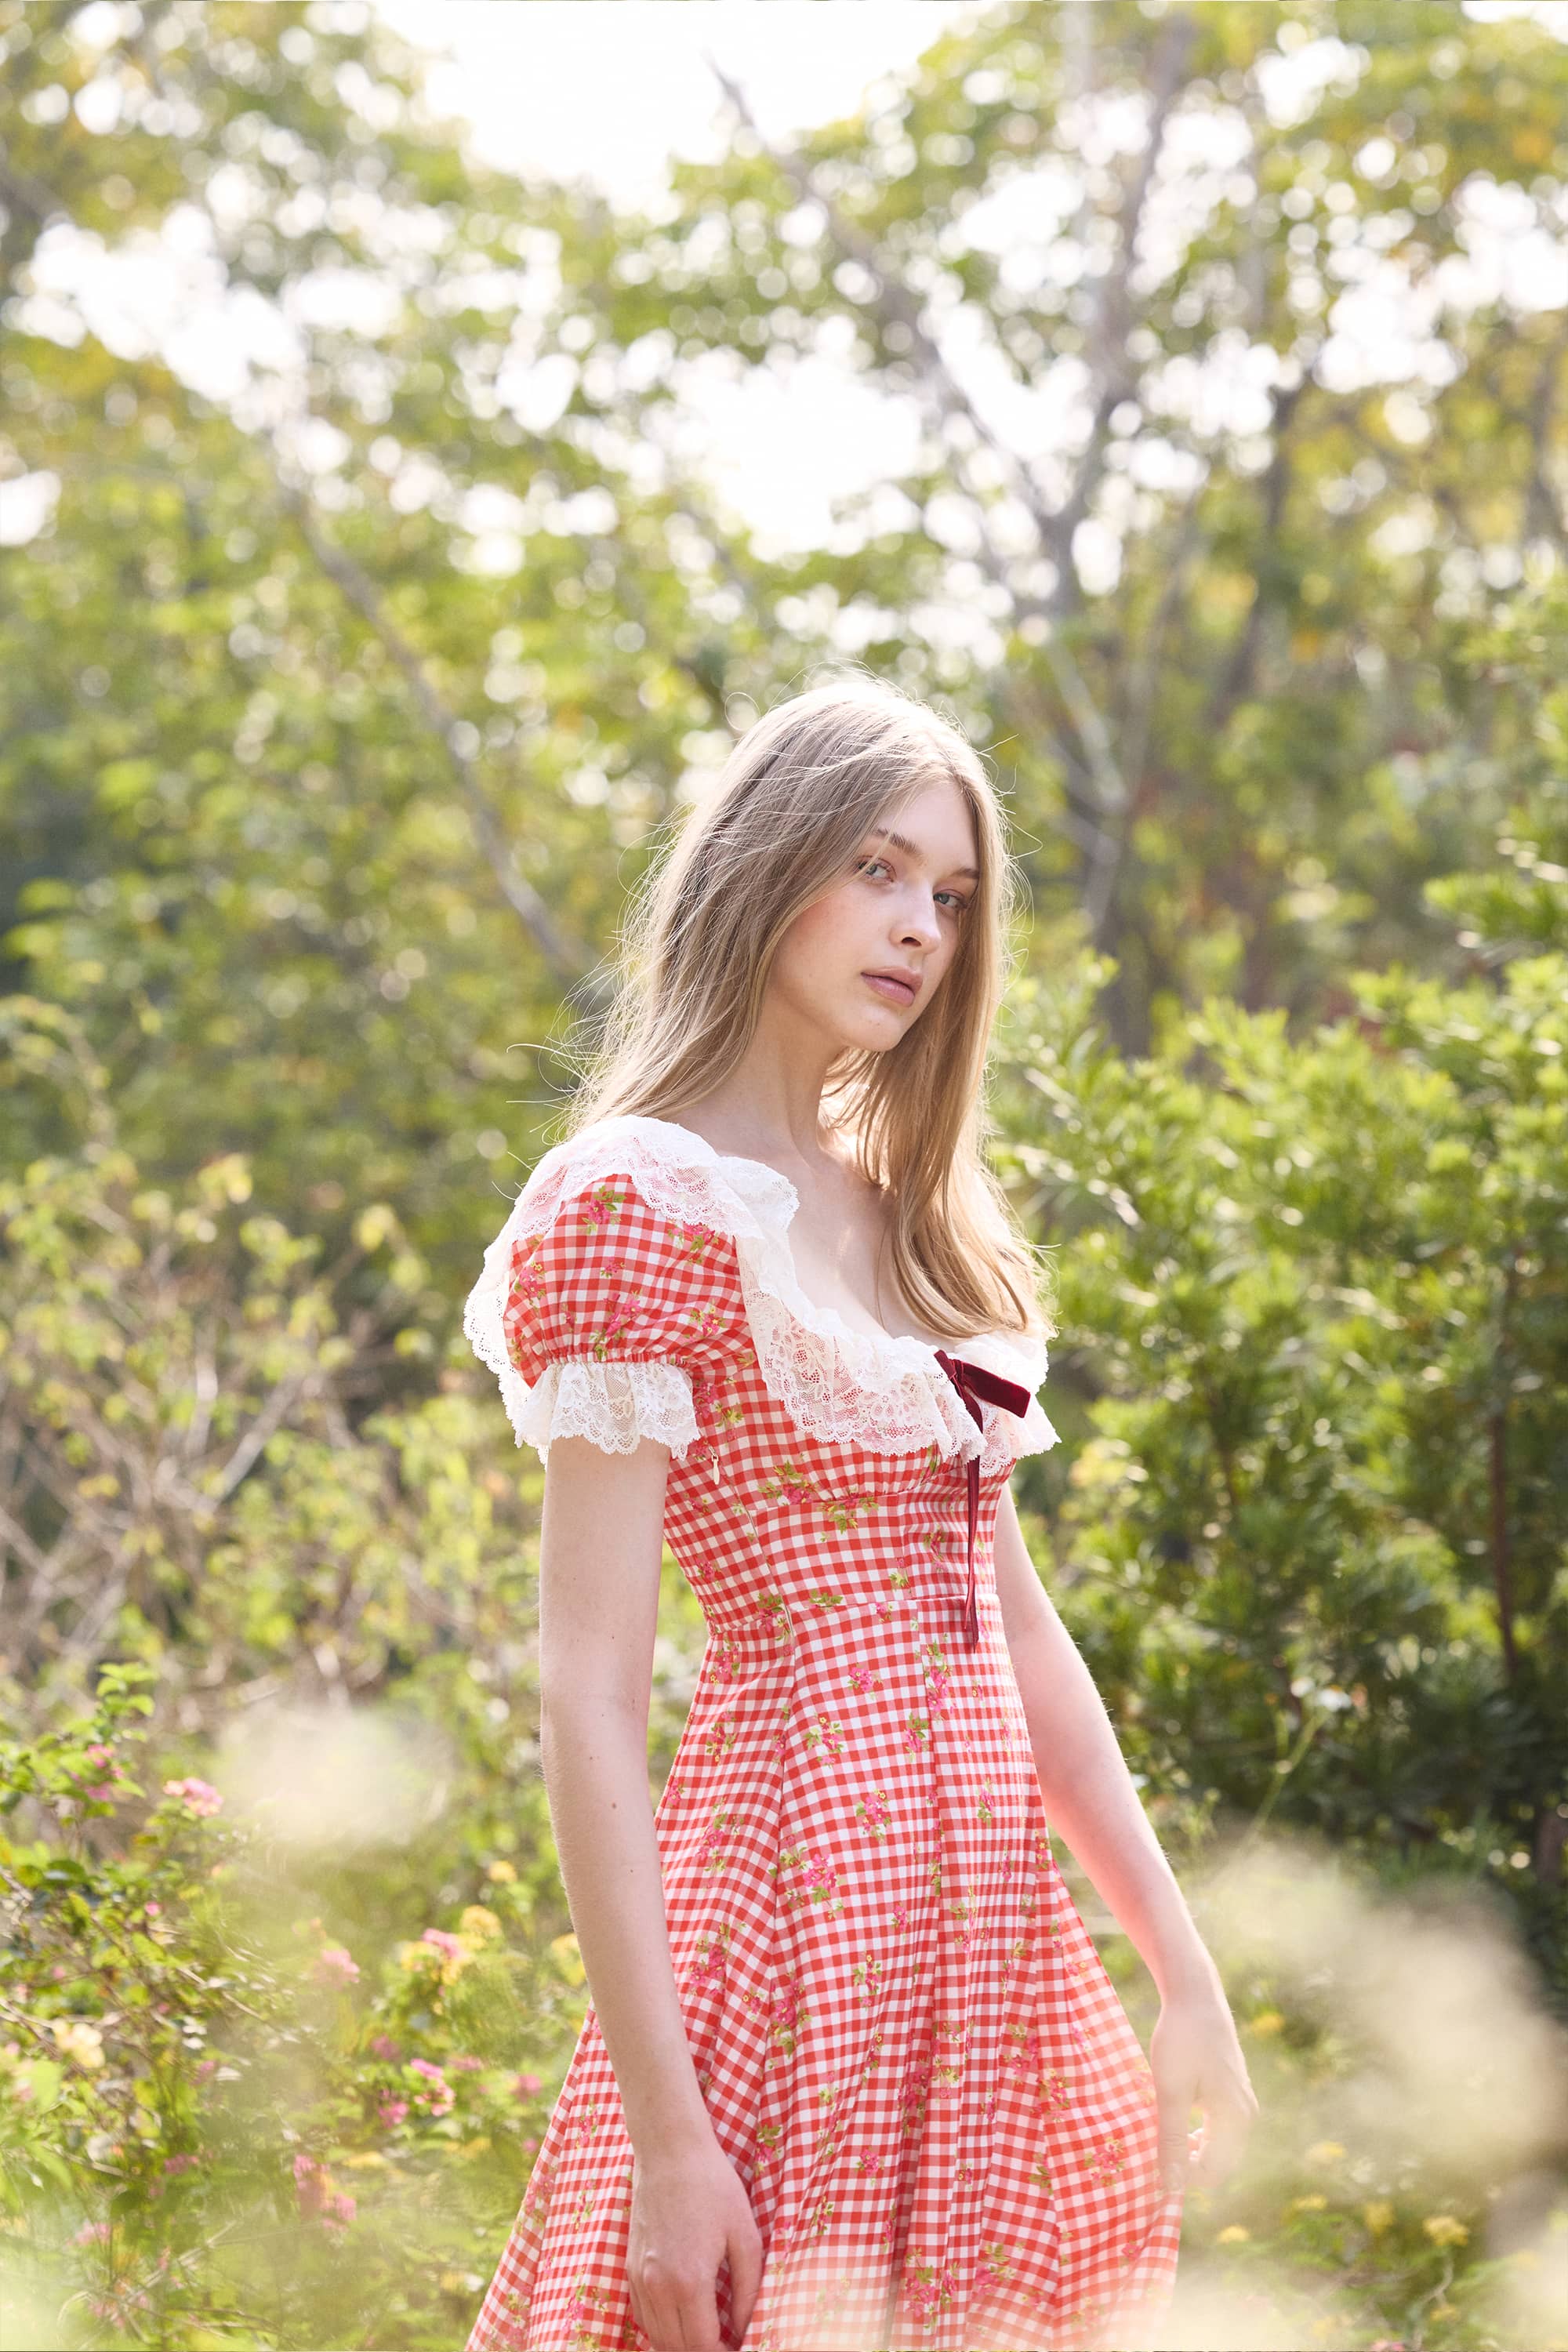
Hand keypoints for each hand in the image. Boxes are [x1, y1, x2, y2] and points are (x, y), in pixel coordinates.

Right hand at [627, 2136, 763, 2351]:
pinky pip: (641, 2315)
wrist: (670, 2151)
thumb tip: (745, 2328)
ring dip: (679, 2344)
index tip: (737, 2347)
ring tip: (705, 2335)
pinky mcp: (630, 2267)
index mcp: (689, 2281)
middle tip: (724, 2342)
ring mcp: (639, 2277)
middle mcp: (658, 2286)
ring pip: (655, 2336)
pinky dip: (659, 2327)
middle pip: (675, 2348)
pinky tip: (680, 2316)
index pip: (701, 2346)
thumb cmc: (713, 2187)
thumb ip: (748, 2289)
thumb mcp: (745, 2235)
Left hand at [1150, 1983, 1259, 2195]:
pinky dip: (1196, 2130)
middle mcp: (1246, 2115)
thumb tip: (1170, 2187)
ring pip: (1217, 2144)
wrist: (1195, 1994)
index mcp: (1235, 2120)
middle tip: (1154, 2147)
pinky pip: (1217, 2126)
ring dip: (1190, 2147)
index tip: (1152, 2162)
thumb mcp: (1171, 2093)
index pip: (1214, 2173)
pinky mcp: (1233, 2089)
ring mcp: (1242, 2101)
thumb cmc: (1181, 2040)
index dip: (1182, 2177)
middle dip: (1187, 2163)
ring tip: (1160, 2131)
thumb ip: (1171, 2141)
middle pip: (1219, 2161)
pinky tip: (1173, 2114)